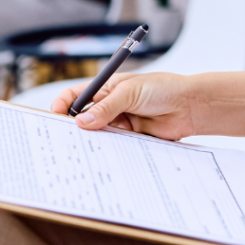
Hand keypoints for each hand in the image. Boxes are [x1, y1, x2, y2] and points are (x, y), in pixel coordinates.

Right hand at [50, 72, 203, 138]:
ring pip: (98, 134)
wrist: (190, 106)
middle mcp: (111, 106)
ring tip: (82, 150)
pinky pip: (113, 146)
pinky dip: (107, 151)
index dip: (64, 104)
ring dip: (91, 141)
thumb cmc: (163, 89)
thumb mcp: (131, 92)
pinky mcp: (130, 139)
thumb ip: (107, 107)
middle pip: (84, 118)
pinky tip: (102, 156)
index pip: (78, 95)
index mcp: (108, 88)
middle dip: (74, 127)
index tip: (54, 115)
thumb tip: (81, 121)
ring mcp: (120, 123)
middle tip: (63, 139)